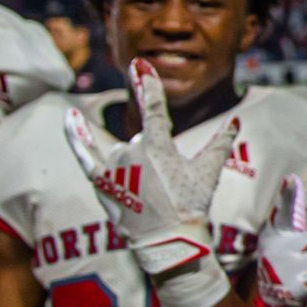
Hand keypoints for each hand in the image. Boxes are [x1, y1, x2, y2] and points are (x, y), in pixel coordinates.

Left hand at [64, 57, 236, 306]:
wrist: (168, 243)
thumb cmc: (190, 207)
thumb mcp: (208, 173)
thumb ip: (219, 144)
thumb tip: (236, 122)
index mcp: (157, 146)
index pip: (153, 107)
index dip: (146, 84)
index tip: (138, 63)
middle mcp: (131, 152)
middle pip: (143, 140)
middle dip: (157, 158)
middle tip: (170, 188)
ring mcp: (112, 168)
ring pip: (123, 150)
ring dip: (137, 162)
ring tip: (151, 188)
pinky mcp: (101, 182)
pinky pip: (85, 153)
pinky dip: (76, 135)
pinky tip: (69, 116)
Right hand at [253, 175, 306, 306]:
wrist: (277, 298)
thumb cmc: (287, 257)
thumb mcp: (284, 232)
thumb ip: (292, 208)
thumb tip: (291, 178)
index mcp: (277, 233)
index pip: (284, 213)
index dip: (287, 196)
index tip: (291, 179)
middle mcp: (279, 251)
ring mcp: (287, 271)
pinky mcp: (297, 290)